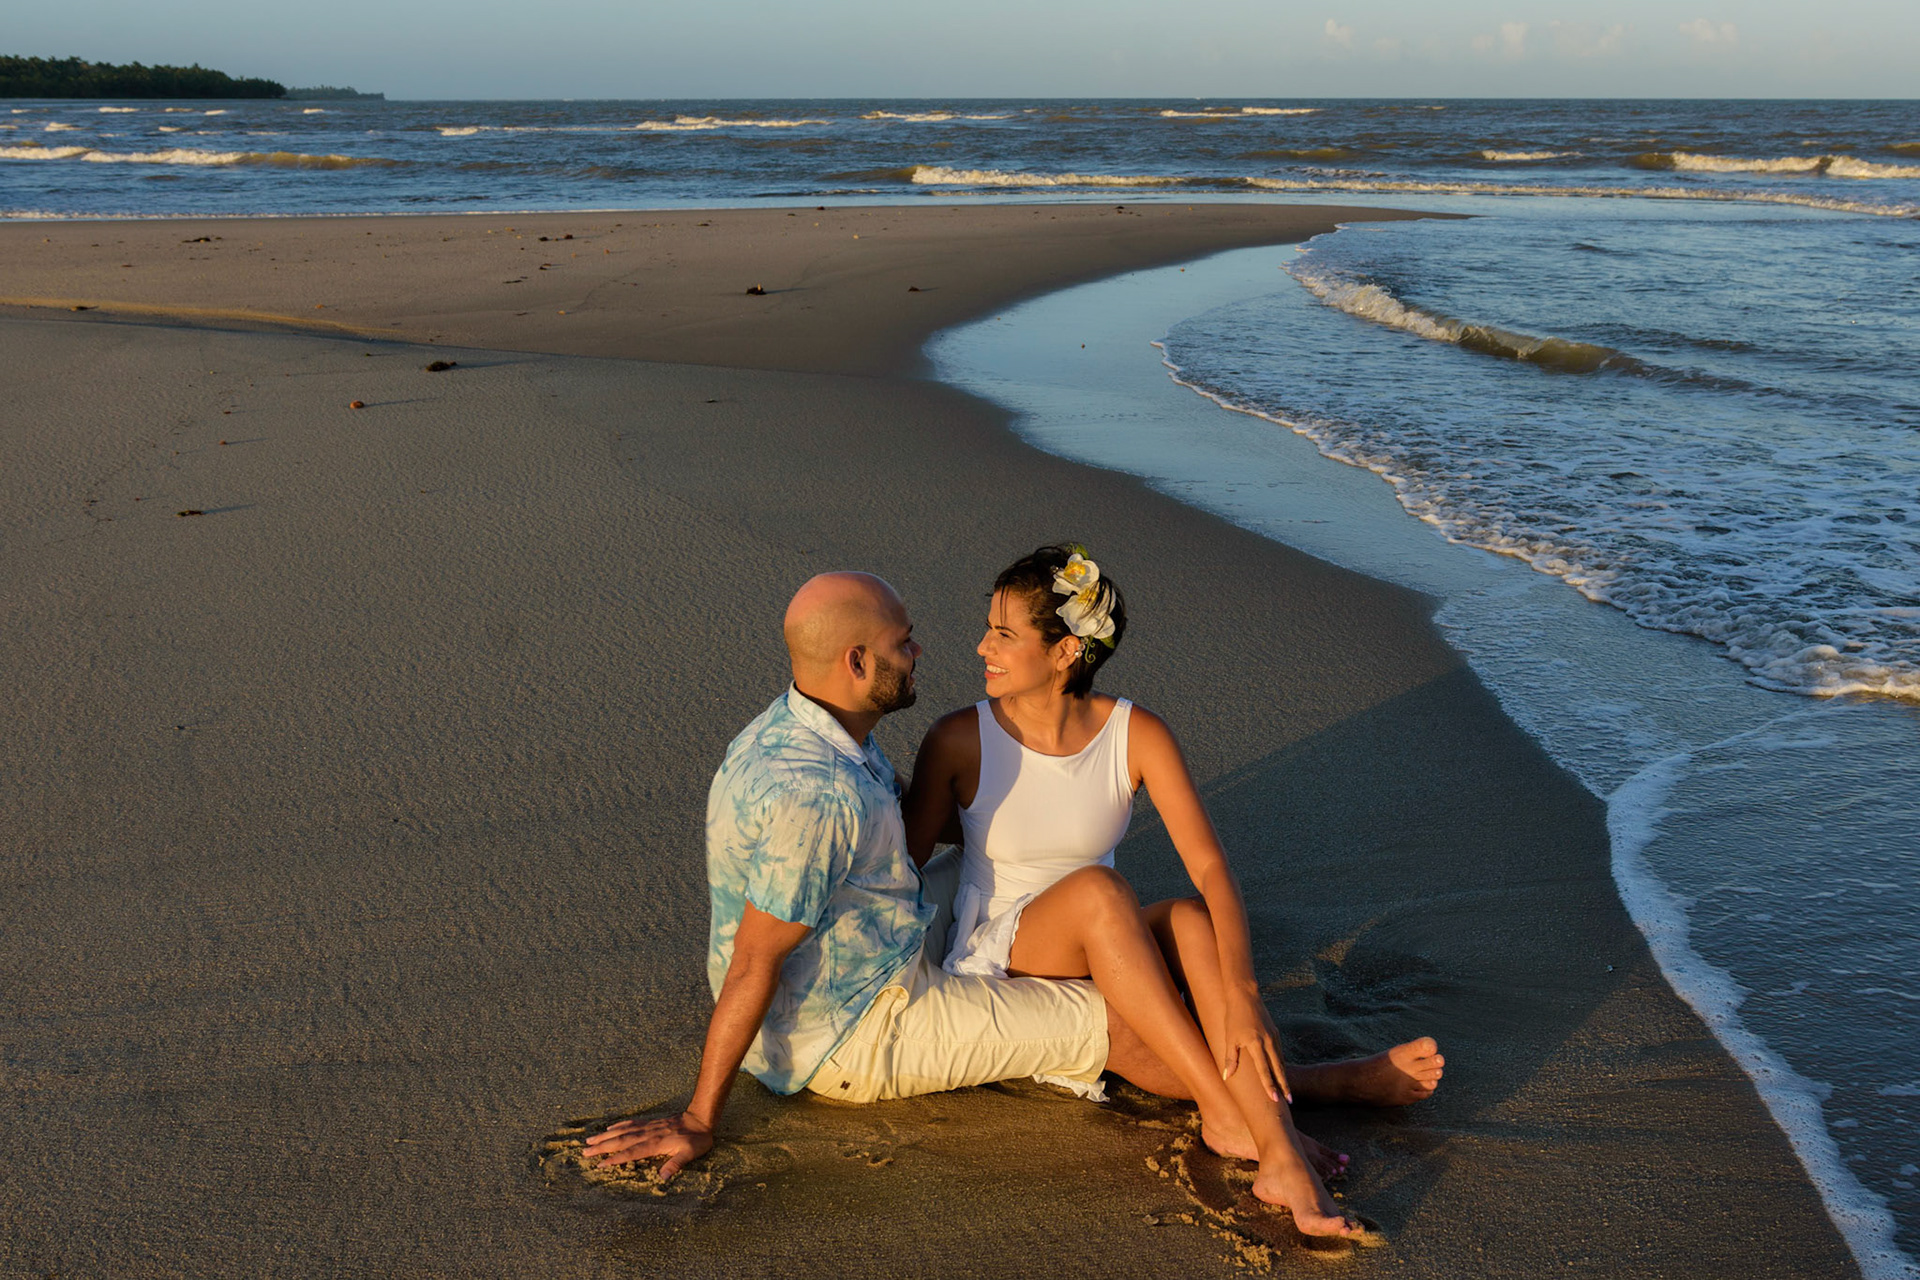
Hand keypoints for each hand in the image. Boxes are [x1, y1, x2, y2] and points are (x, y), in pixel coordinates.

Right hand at [580, 1111, 713, 1181]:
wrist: (700, 1119)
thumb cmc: (697, 1139)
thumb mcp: (691, 1153)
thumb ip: (676, 1164)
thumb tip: (664, 1178)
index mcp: (655, 1144)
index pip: (631, 1153)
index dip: (615, 1159)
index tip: (600, 1165)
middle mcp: (647, 1134)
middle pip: (621, 1141)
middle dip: (602, 1147)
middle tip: (584, 1153)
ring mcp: (647, 1127)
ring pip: (622, 1131)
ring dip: (605, 1136)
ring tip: (589, 1141)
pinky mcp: (650, 1123)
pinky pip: (631, 1123)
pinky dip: (618, 1126)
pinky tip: (609, 1128)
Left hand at [1218, 992, 1290, 1104]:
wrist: (1245, 995)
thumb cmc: (1234, 1017)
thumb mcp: (1229, 1038)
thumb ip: (1230, 1059)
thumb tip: (1227, 1077)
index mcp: (1256, 1044)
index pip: (1264, 1070)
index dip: (1269, 1085)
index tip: (1275, 1099)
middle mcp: (1268, 1041)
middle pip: (1278, 1068)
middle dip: (1284, 1085)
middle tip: (1290, 1100)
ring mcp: (1274, 1037)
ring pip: (1281, 1061)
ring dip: (1284, 1076)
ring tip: (1287, 1091)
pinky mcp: (1275, 1033)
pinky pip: (1279, 1052)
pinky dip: (1281, 1064)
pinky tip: (1281, 1072)